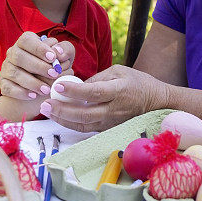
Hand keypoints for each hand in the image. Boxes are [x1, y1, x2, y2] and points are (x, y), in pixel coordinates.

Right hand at [0, 31, 74, 99]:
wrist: (44, 87)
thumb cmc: (55, 66)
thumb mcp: (64, 56)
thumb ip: (65, 50)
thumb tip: (58, 52)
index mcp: (26, 42)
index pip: (27, 40)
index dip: (39, 48)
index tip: (53, 58)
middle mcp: (13, 53)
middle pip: (19, 56)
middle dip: (38, 66)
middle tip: (53, 74)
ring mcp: (6, 68)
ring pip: (14, 73)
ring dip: (31, 82)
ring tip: (47, 89)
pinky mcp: (3, 83)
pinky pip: (7, 87)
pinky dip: (21, 92)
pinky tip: (33, 96)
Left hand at [38, 65, 169, 131]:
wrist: (156, 102)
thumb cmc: (137, 82)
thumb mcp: (119, 71)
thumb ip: (98, 77)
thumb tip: (77, 85)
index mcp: (119, 91)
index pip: (93, 92)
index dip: (75, 91)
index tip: (58, 86)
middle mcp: (115, 109)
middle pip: (85, 114)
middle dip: (62, 110)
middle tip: (45, 104)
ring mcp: (111, 122)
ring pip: (83, 125)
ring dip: (63, 119)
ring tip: (47, 111)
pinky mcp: (109, 129)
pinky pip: (87, 128)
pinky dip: (71, 123)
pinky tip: (59, 117)